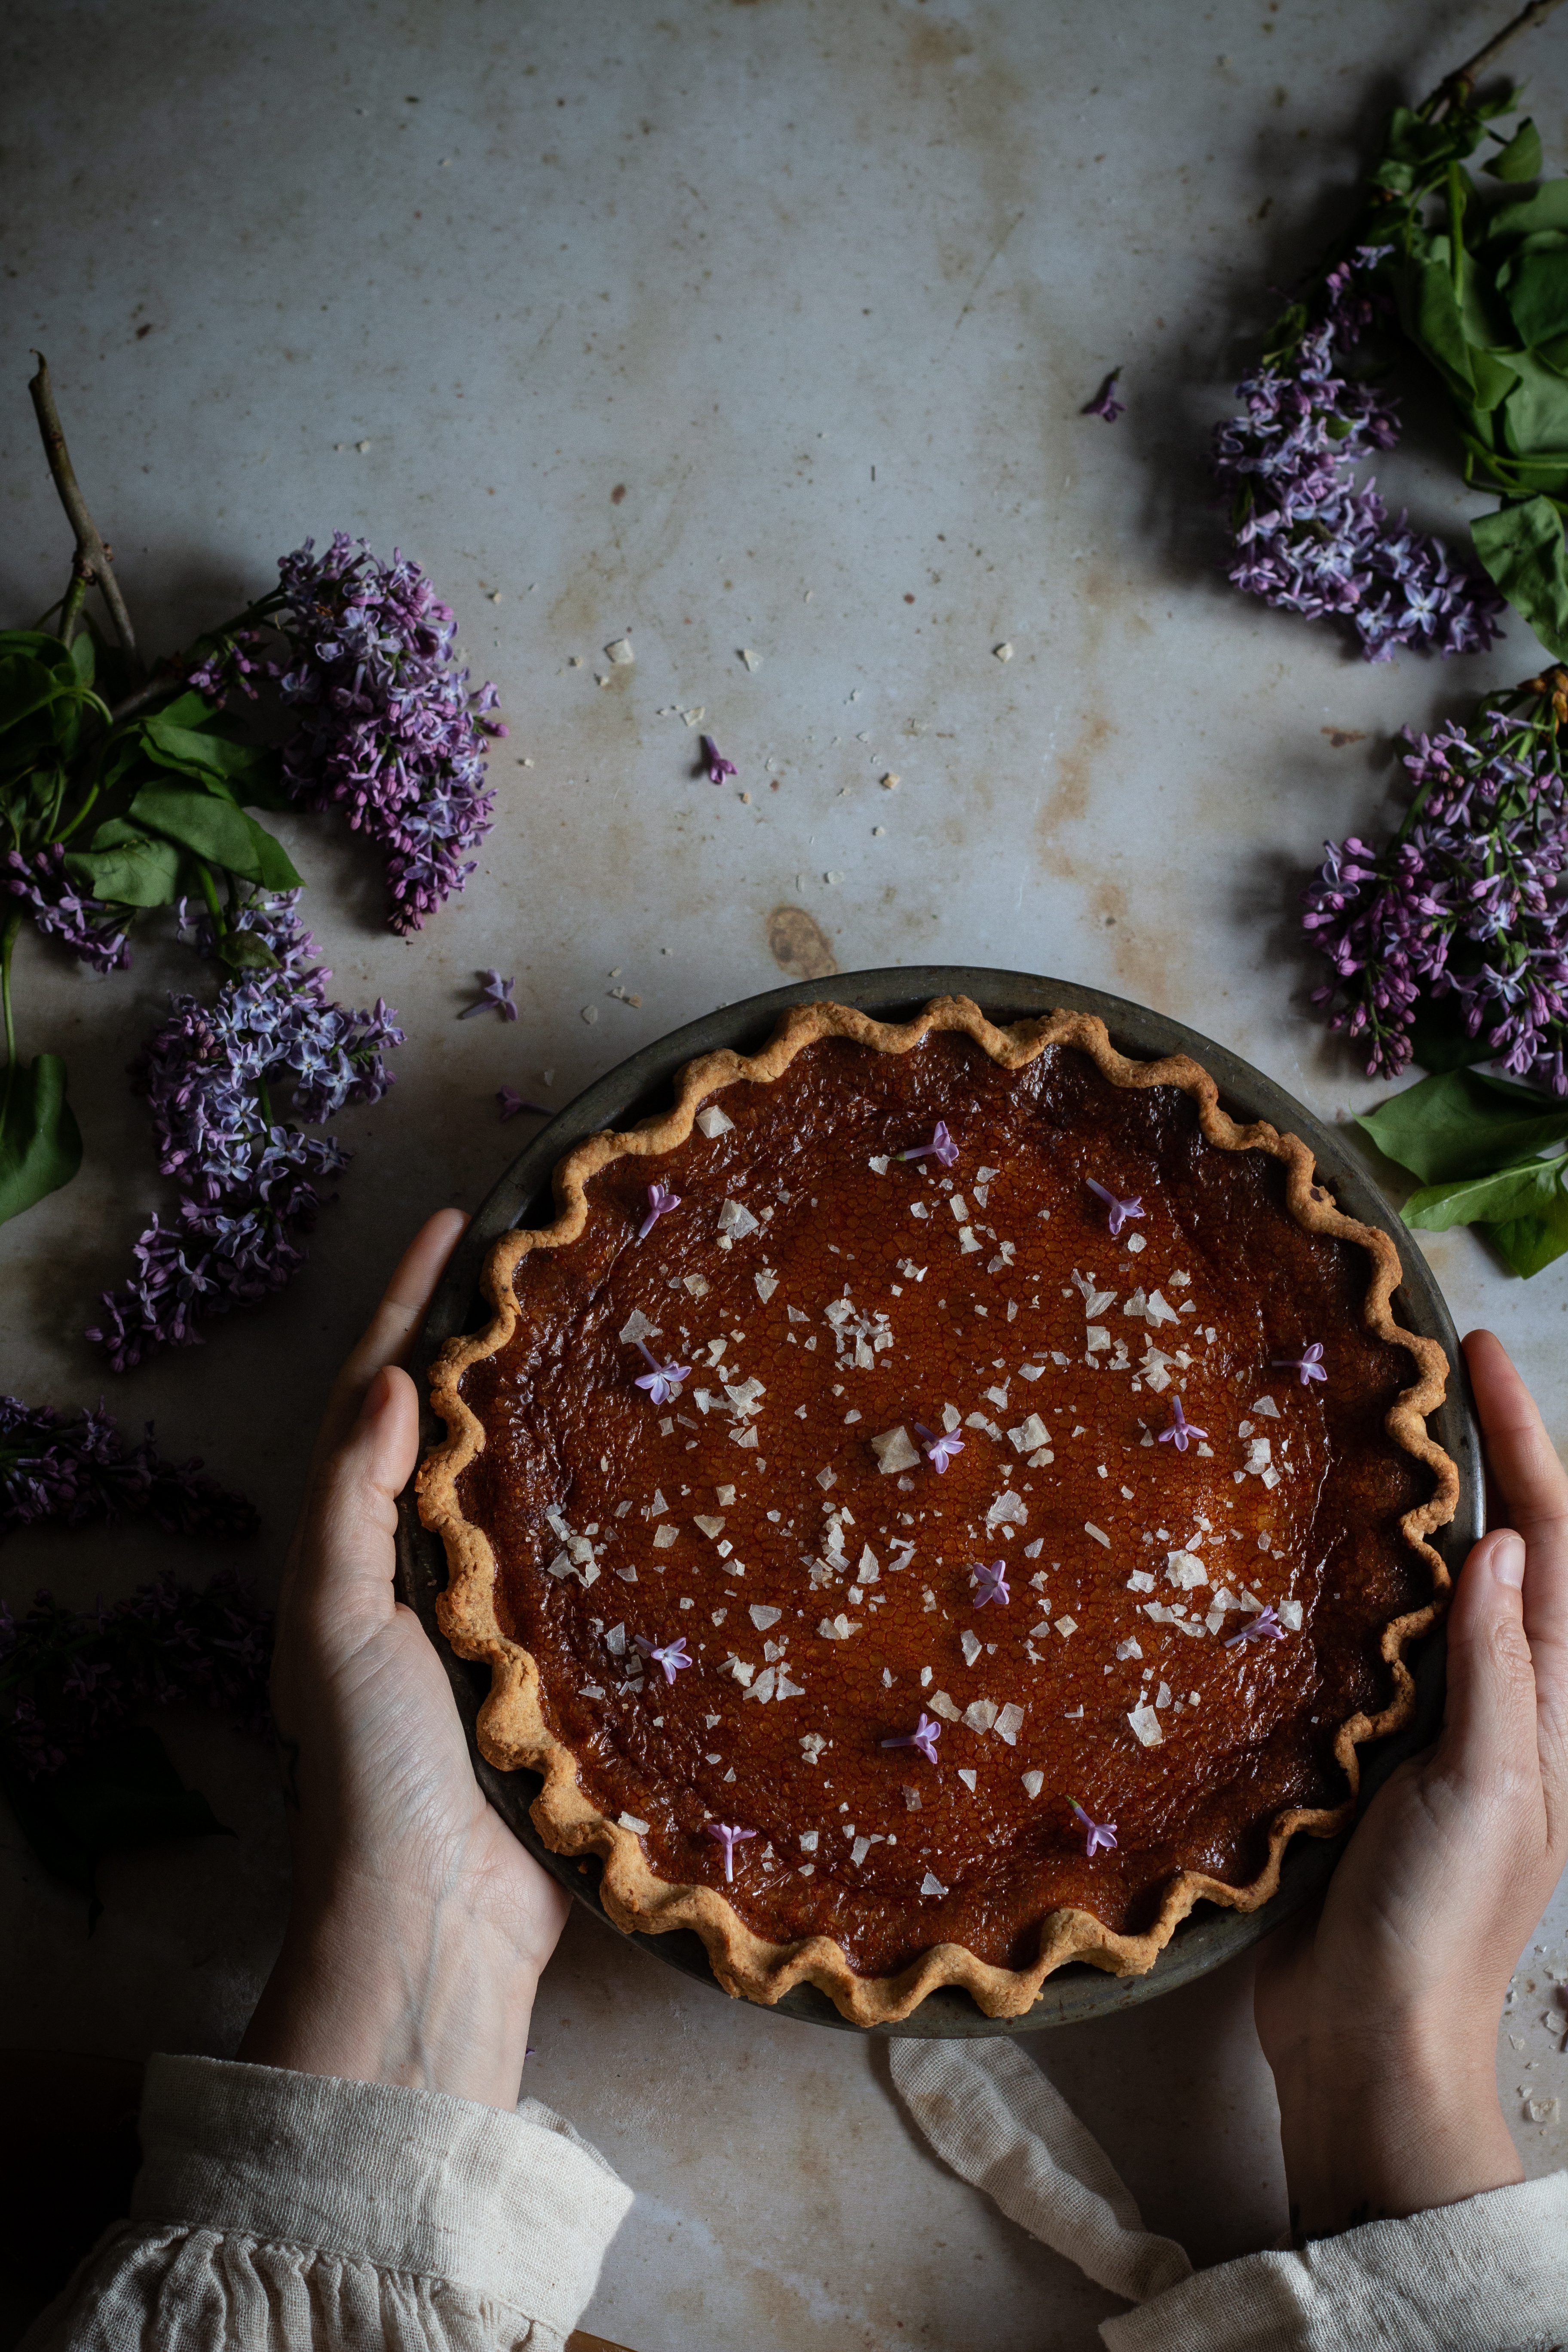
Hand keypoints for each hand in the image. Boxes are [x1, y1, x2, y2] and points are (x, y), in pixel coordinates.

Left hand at [239, 1211, 569, 2109]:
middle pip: (451, 1427)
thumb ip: (351, 1506)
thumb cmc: (369, 1771)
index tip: (456, 1224)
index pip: (375, 1398)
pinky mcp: (557, 1667)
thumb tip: (386, 1384)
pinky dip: (614, 1509)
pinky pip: (585, 1564)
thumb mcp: (333, 1624)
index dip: (409, 1307)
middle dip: (490, 1343)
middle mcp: (417, 1573)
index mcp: (353, 1553)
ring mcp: (492, 1618)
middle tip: (553, 1263)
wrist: (435, 1920)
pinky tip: (667, 1475)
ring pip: (525, 1485)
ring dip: (558, 1413)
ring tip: (616, 1336)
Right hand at [1254, 1328, 1567, 2241]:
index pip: (1547, 1539)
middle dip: (1482, 1451)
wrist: (1372, 2035)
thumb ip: (1494, 1669)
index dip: (1522, 1439)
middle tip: (1423, 1366)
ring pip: (1436, 1583)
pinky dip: (1357, 1577)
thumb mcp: (1486, 1788)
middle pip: (1504, 1544)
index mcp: (1546, 1701)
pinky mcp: (1370, 1747)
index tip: (1477, 1350)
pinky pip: (1373, 1638)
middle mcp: (1500, 1696)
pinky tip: (1308, 1549)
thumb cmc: (1440, 1919)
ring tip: (1365, 1429)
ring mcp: (1435, 1720)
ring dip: (1417, 1505)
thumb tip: (1496, 1543)